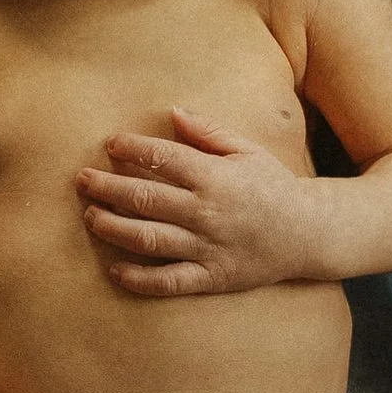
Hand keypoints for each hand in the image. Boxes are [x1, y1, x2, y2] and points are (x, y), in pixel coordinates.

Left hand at [79, 109, 340, 293]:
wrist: (309, 234)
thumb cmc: (273, 187)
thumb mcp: (247, 151)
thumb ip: (209, 133)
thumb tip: (174, 111)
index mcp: (216, 177)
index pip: (163, 158)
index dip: (131, 149)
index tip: (110, 145)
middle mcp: (207, 212)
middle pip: (145, 198)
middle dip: (107, 187)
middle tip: (82, 180)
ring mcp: (208, 248)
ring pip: (149, 239)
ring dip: (113, 228)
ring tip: (91, 217)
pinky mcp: (211, 278)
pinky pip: (168, 281)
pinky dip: (139, 279)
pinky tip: (116, 270)